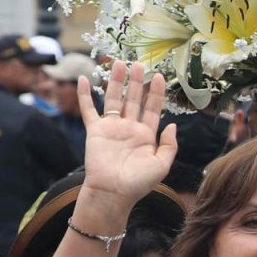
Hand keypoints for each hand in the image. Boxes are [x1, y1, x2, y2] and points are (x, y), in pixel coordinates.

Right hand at [75, 61, 178, 209]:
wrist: (113, 193)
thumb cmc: (138, 183)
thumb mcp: (162, 165)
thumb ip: (169, 145)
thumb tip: (173, 124)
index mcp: (146, 135)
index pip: (152, 108)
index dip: (155, 92)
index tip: (159, 75)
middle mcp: (129, 128)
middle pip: (133, 99)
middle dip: (136, 81)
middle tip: (138, 63)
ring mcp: (111, 128)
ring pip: (113, 99)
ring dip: (115, 81)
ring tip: (118, 63)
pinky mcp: (95, 131)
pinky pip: (88, 109)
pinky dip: (85, 95)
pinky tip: (84, 79)